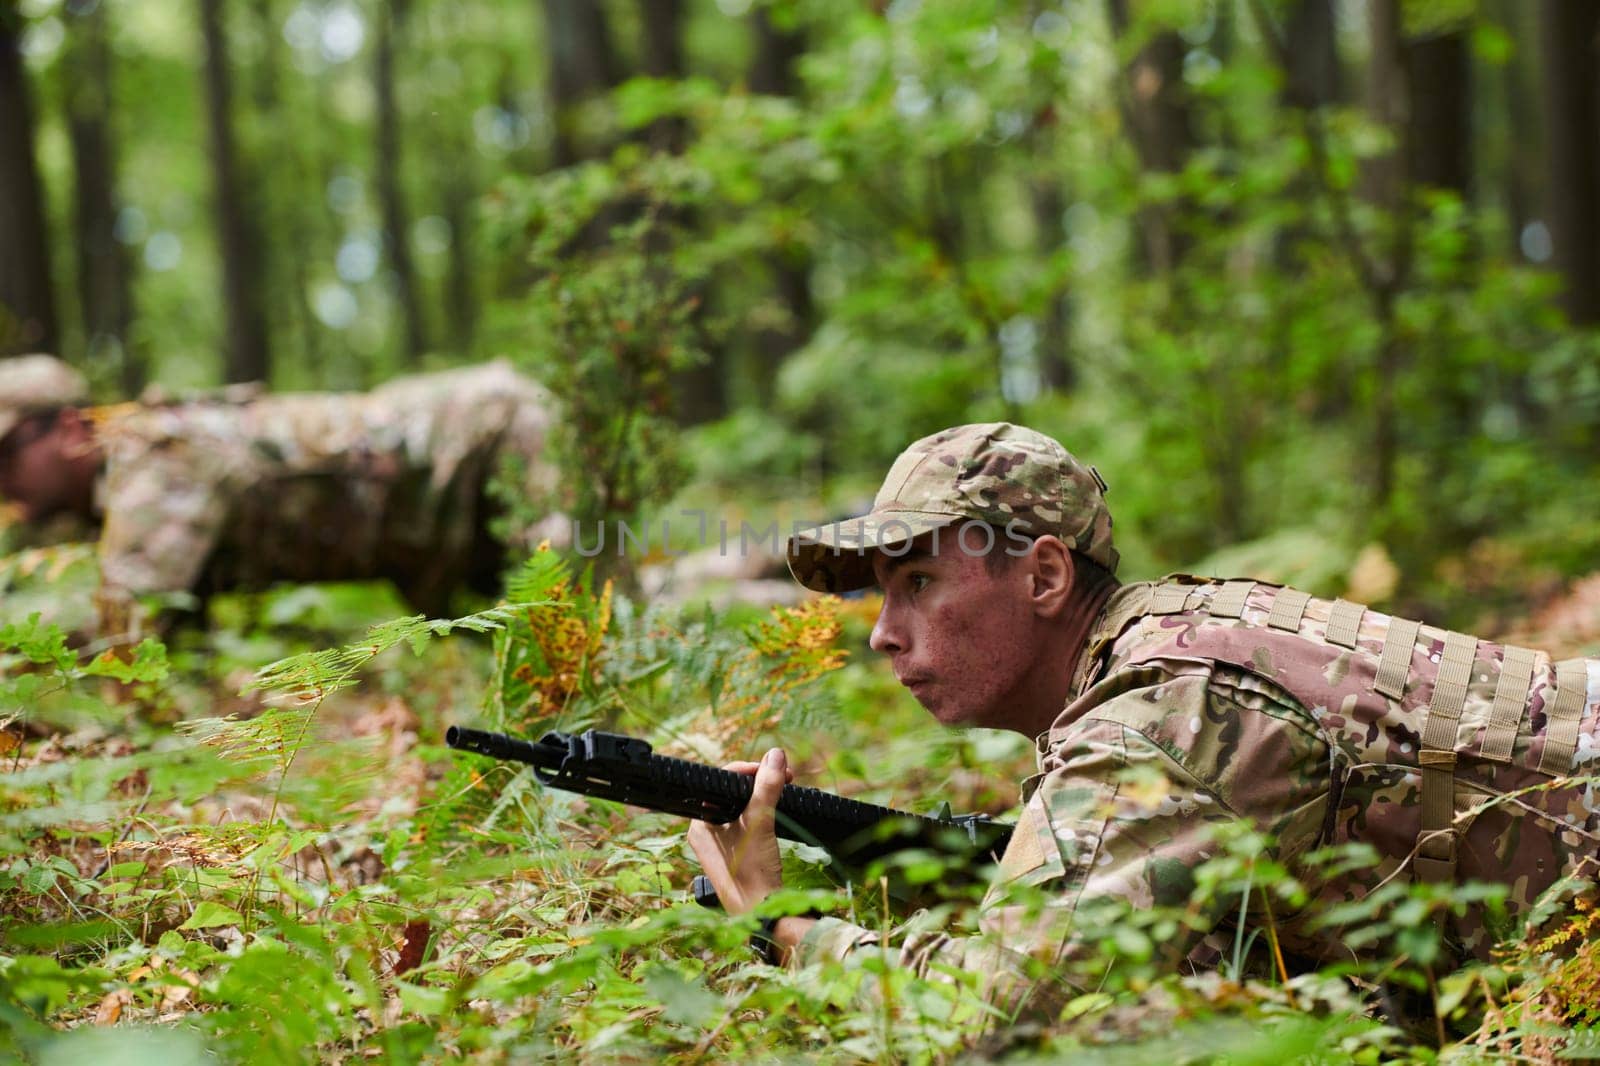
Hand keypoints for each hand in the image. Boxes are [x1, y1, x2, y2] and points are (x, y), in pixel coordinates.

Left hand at [686, 747, 792, 914]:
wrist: (764, 915)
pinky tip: (780, 806)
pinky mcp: (739, 853)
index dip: (746, 770)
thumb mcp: (759, 824)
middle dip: (759, 780)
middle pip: (732, 793)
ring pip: (743, 806)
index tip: (771, 766)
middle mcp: (707, 832)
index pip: (719, 783)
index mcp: (699, 824)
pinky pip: (750, 821)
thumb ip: (766, 788)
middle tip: (784, 774)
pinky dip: (766, 810)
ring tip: (784, 785)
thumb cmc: (752, 875)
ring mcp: (723, 844)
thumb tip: (775, 756)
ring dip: (765, 793)